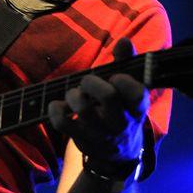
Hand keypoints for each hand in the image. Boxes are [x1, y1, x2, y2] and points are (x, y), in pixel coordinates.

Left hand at [47, 37, 149, 164]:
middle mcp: (121, 122)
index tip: (115, 77)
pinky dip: (55, 109)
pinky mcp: (82, 140)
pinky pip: (62, 123)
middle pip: (108, 96)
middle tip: (87, 81)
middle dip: (92, 81)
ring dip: (73, 94)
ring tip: (74, 94)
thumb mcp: (129, 89)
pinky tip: (59, 105)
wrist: (117, 152)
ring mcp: (101, 134)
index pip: (136, 93)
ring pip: (83, 108)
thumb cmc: (121, 108)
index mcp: (137, 108)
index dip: (123, 81)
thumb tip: (123, 40)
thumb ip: (126, 62)